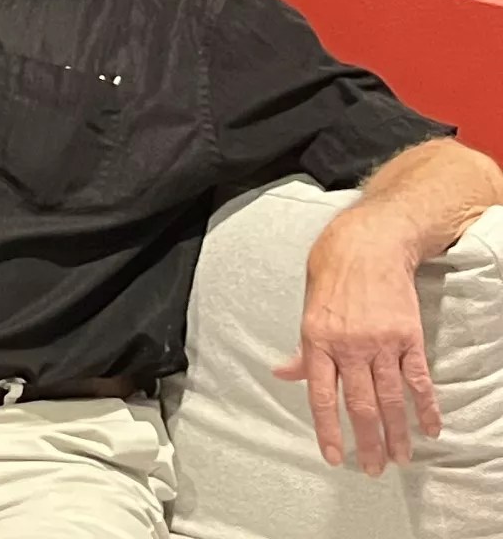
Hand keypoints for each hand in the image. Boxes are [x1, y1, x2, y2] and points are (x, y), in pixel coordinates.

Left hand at [277, 206, 442, 473]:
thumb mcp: (308, 308)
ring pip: (391, 399)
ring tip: (399, 459)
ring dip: (397, 433)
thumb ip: (303, 349)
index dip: (328, 430)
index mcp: (317, 340)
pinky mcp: (409, 337)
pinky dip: (426, 406)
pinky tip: (429, 428)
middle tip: (372, 469)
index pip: (322, 396)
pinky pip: (418, 380)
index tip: (334, 457)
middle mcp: (350, 346)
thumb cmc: (331, 273)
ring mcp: (382, 343)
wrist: (369, 244)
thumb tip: (283, 374)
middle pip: (361, 405)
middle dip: (367, 442)